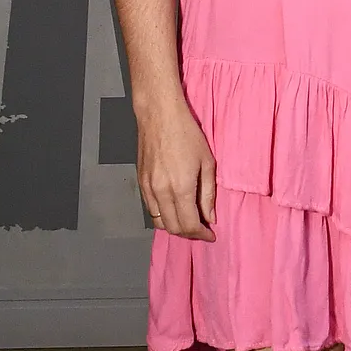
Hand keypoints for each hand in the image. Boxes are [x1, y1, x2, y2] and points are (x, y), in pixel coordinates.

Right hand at [136, 94, 216, 238]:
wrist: (159, 115)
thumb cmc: (187, 134)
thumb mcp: (207, 162)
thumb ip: (208, 194)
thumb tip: (210, 217)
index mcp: (180, 187)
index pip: (189, 225)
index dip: (201, 234)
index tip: (211, 234)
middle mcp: (161, 192)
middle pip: (173, 228)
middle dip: (189, 234)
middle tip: (202, 229)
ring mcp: (147, 188)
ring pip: (159, 221)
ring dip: (174, 227)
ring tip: (189, 220)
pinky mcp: (140, 183)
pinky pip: (150, 209)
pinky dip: (163, 215)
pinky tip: (174, 209)